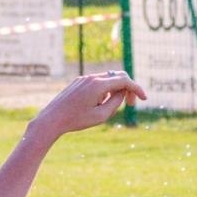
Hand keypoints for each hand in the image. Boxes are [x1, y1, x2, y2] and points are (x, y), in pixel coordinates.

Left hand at [31, 71, 146, 139]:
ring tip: (111, 107)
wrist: (52, 119)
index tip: (144, 99)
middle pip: (118, 76)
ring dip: (116, 89)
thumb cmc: (76, 120)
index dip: (137, 88)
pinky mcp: (78, 82)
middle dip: (128, 88)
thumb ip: (116, 102)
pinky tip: (101, 103)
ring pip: (108, 79)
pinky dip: (105, 90)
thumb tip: (123, 92)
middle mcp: (92, 77)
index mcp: (98, 85)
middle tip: (130, 104)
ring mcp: (84, 78)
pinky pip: (97, 82)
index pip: (124, 81)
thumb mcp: (101, 115)